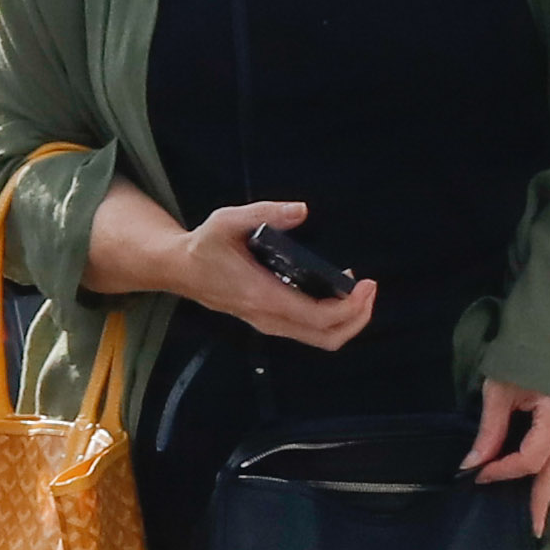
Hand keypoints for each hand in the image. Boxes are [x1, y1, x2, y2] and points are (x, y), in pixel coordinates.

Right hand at [173, 200, 378, 348]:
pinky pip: (310, 331)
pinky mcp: (270, 322)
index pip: (317, 317)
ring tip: (359, 289)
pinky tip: (336, 290)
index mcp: (263, 296)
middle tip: (369, 287)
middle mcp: (269, 318)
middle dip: (358, 317)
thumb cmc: (205, 245)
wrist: (180, 270)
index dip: (350, 307)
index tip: (365, 283)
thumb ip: (265, 213)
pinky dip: (332, 317)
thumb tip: (302, 210)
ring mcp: (270, 324)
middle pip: (327, 338)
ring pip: (320, 339)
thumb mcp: (228, 220)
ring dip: (348, 319)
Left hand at [461, 379, 549, 537]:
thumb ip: (491, 429)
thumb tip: (472, 465)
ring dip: (549, 489)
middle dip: (537, 504)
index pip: (529, 460)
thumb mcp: (502, 387)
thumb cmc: (530, 351)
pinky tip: (546, 481)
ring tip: (533, 509)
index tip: (479, 475)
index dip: (503, 471)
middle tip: (527, 531)